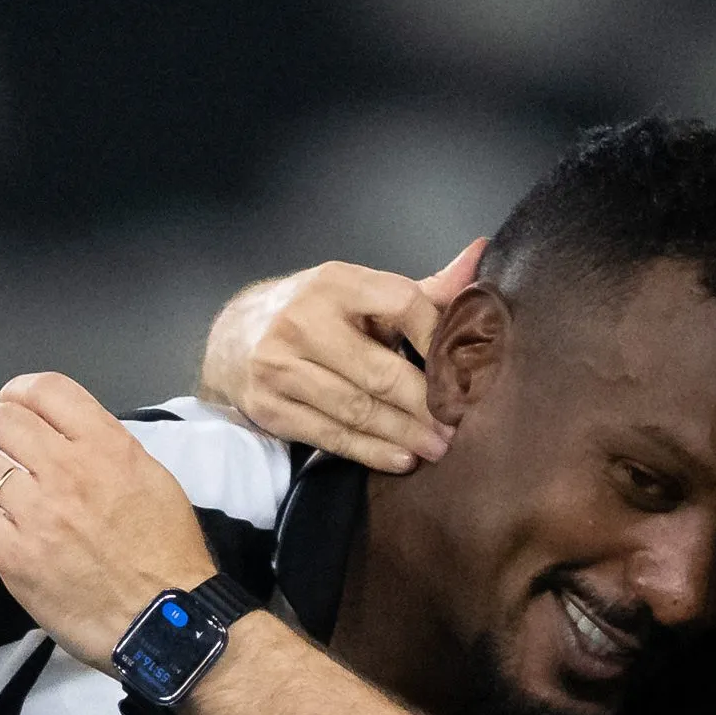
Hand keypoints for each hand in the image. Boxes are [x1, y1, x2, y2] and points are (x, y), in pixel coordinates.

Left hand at [0, 373, 218, 666]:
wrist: (168, 618)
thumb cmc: (169, 552)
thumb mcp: (154, 482)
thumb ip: (110, 454)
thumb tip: (69, 443)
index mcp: (108, 447)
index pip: (46, 390)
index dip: (16, 391)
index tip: (9, 408)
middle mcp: (68, 470)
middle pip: (1, 420)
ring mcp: (37, 513)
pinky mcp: (14, 556)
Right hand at [199, 239, 485, 471]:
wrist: (235, 337)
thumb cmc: (318, 315)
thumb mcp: (362, 293)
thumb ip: (422, 289)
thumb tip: (480, 255)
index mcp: (335, 282)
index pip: (402, 304)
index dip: (437, 338)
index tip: (464, 371)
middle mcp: (302, 320)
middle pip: (380, 371)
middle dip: (425, 405)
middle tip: (458, 427)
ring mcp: (279, 365)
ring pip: (356, 409)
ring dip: (403, 434)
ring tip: (437, 448)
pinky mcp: (268, 405)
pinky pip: (330, 435)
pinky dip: (370, 451)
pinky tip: (401, 458)